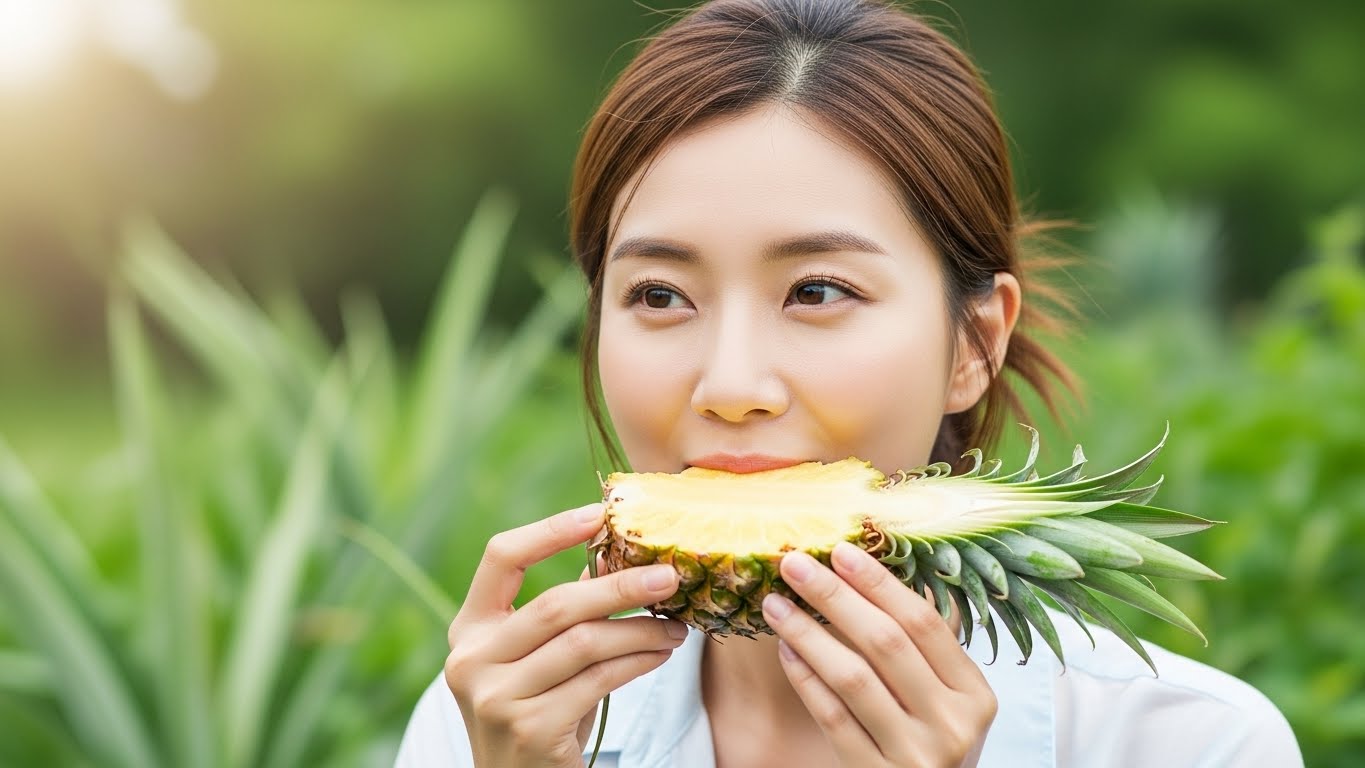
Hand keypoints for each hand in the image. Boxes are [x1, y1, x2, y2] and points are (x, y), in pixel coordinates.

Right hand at [445, 504, 687, 767]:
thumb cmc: (538, 713)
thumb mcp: (543, 658)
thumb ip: (567, 612)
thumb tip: (615, 553)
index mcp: (469, 629)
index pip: (501, 557)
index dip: (550, 530)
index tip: (599, 513)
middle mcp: (471, 660)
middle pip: (556, 604)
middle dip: (621, 587)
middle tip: (669, 576)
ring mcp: (496, 697)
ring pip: (585, 643)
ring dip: (640, 630)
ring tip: (675, 627)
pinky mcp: (530, 728)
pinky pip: (599, 680)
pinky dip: (638, 662)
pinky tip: (659, 653)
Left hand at [762, 542, 996, 767]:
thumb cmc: (931, 745)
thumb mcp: (947, 702)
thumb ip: (925, 652)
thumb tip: (870, 577)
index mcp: (975, 696)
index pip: (924, 624)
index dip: (880, 584)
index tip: (840, 550)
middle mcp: (951, 725)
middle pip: (886, 643)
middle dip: (835, 596)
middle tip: (795, 563)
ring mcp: (914, 755)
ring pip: (853, 678)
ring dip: (808, 633)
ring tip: (776, 604)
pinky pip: (833, 717)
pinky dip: (806, 679)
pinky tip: (786, 650)